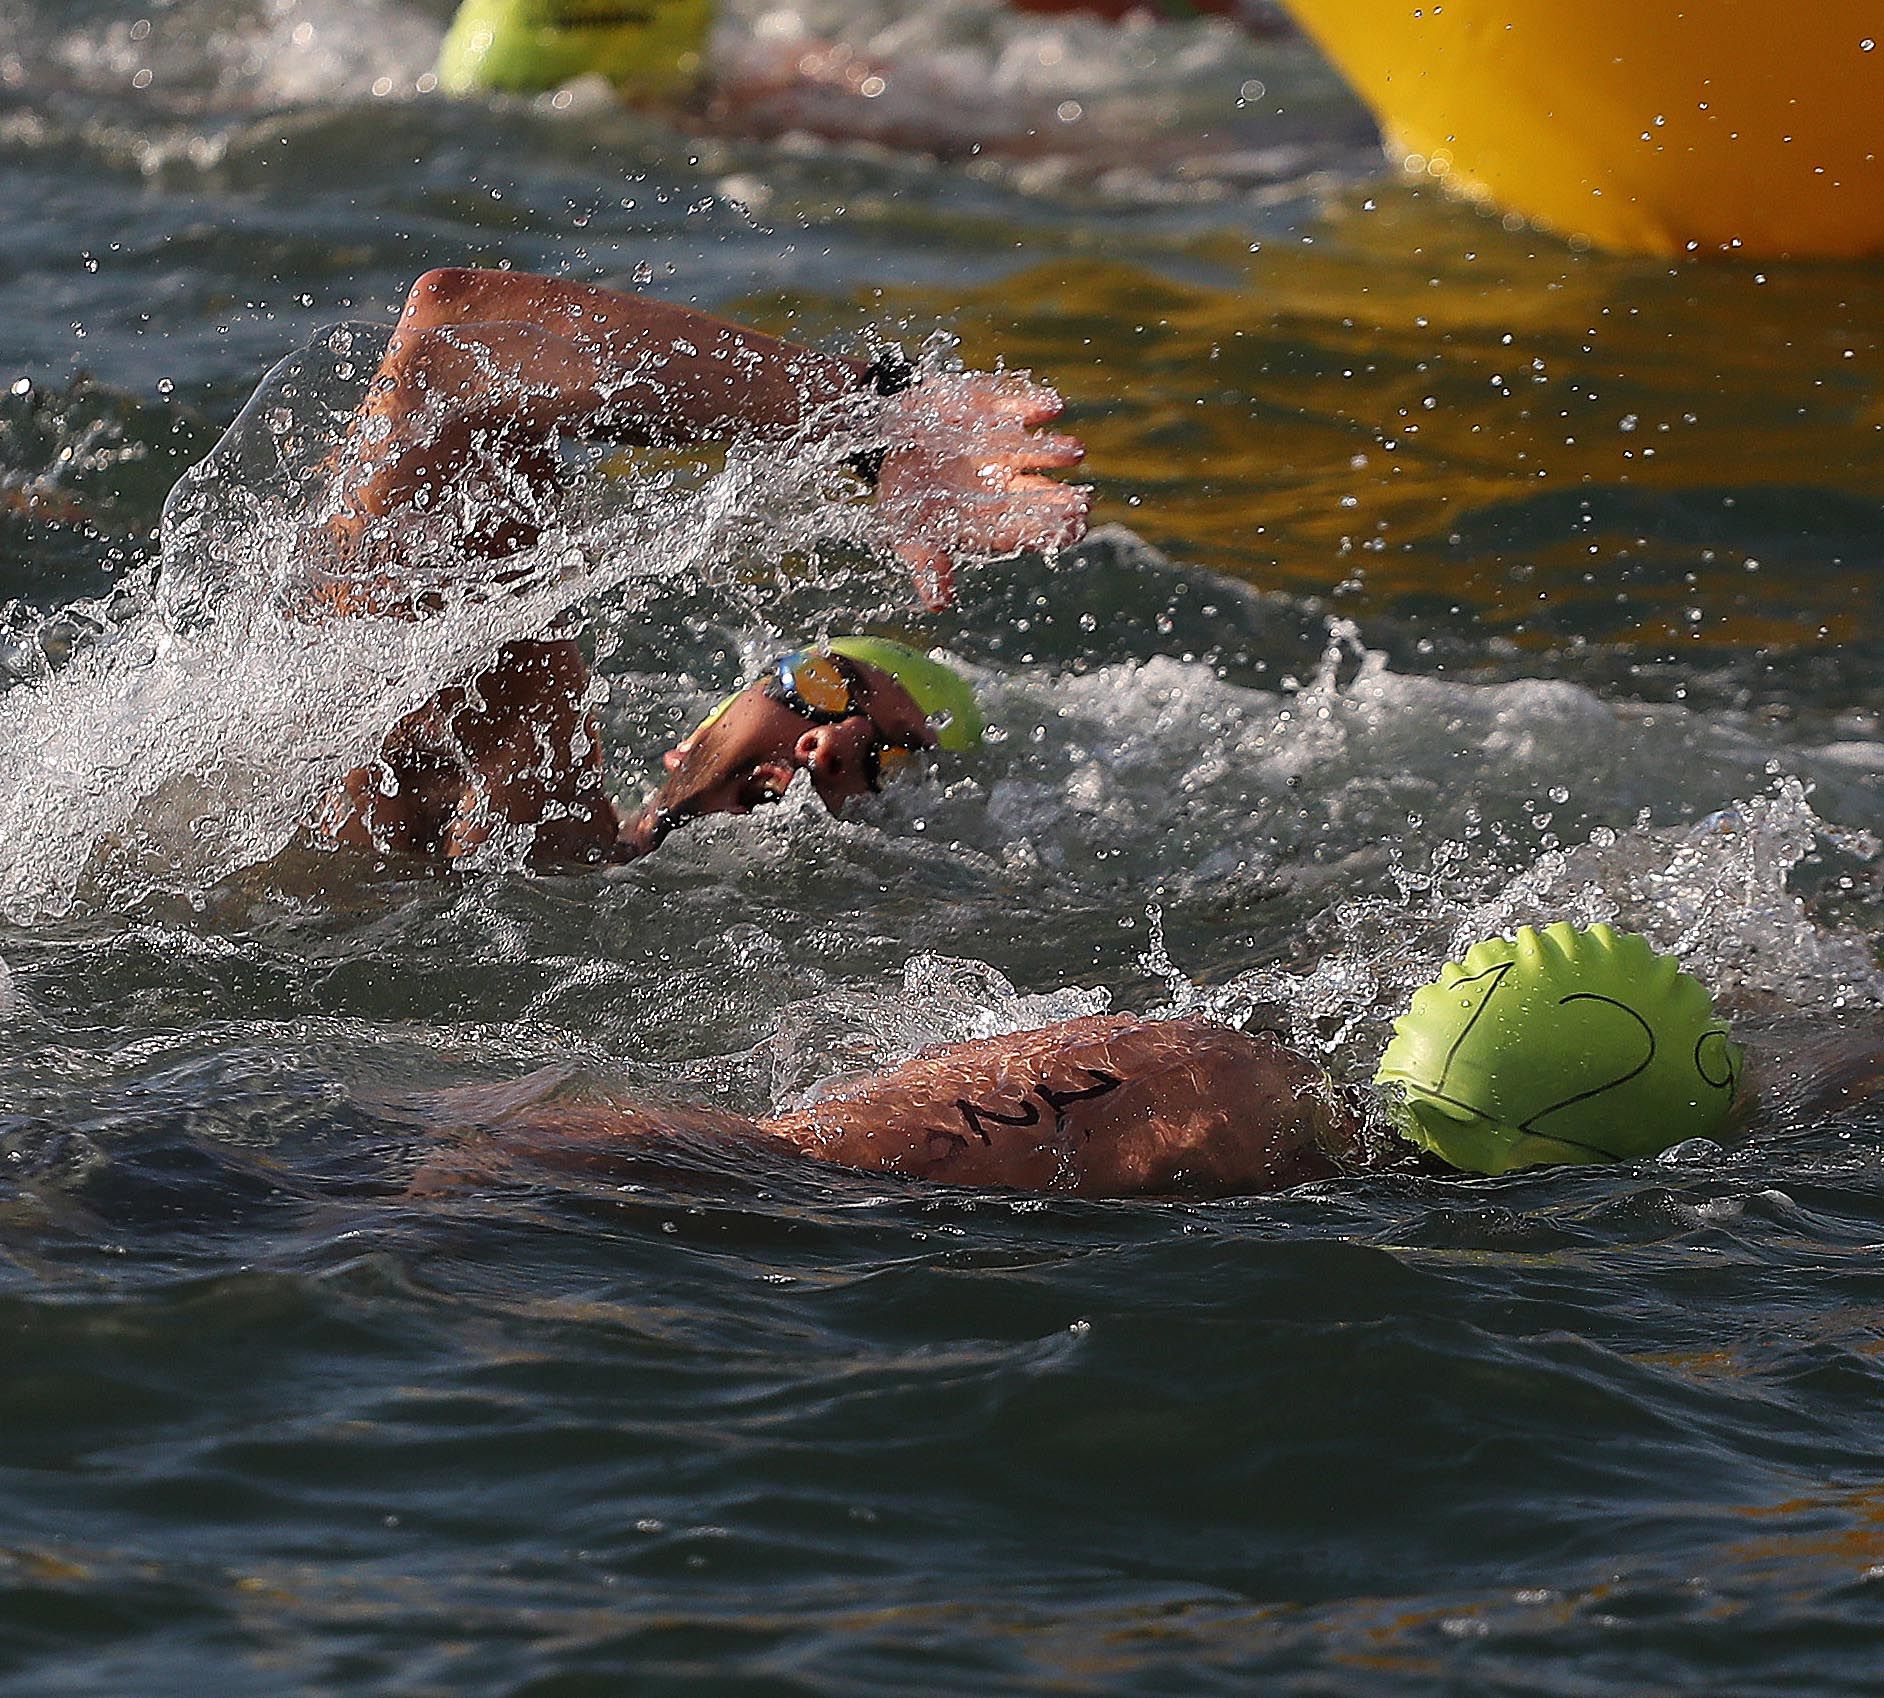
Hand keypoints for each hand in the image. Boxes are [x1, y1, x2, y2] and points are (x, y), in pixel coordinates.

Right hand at [872, 372, 1088, 609]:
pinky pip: (1018, 408)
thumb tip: (937, 605)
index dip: (1048, 535)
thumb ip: (928, 567)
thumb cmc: (907, 499)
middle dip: (1062, 500)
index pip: (1028, 533)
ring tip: (1074, 453)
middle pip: (1042, 496)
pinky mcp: (995, 413)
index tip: (1069, 535)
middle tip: (1082, 504)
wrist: (890, 443)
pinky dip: (1033, 406)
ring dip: (1055, 450)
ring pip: (1038, 451)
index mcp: (993, 520)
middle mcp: (1006, 485)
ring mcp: (1004, 448)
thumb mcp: (910, 537)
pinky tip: (1052, 409)